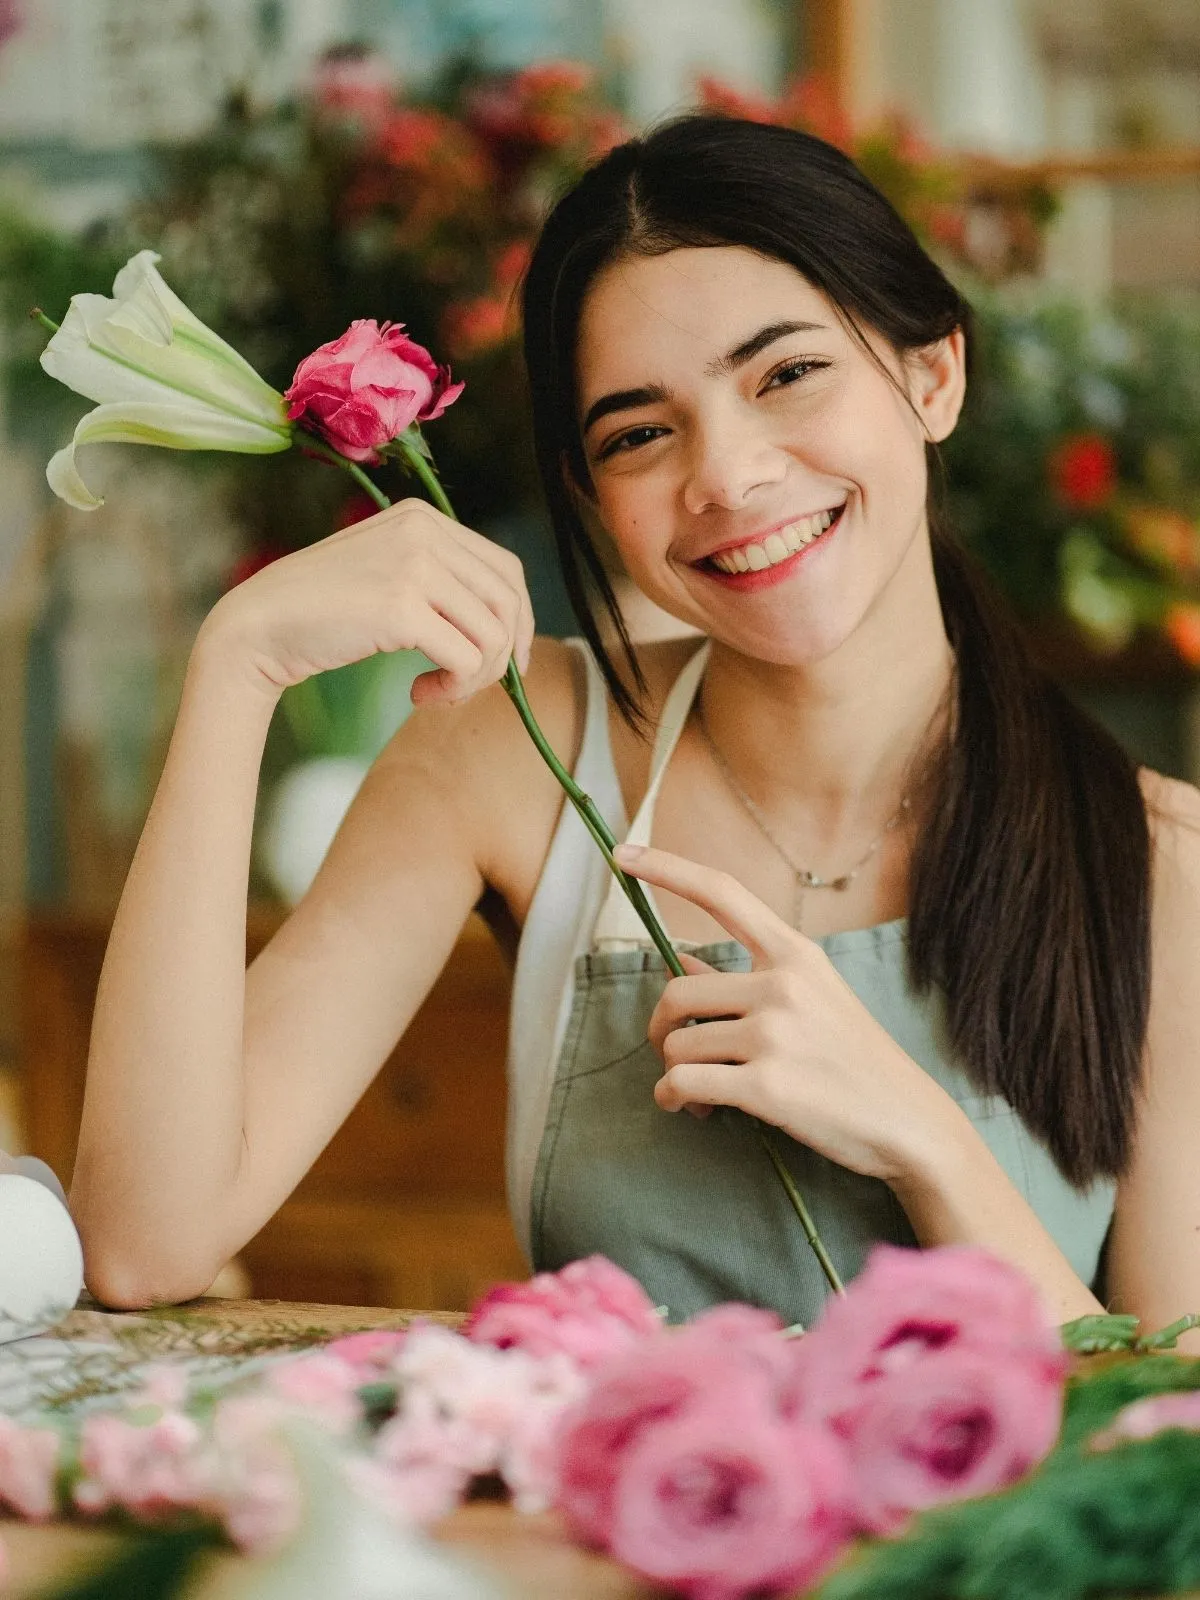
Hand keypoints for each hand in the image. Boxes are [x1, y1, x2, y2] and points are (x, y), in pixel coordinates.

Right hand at [202, 498, 534, 707]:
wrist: (259, 627)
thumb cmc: (322, 613)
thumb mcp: (388, 575)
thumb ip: (439, 583)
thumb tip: (509, 630)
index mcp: (423, 517)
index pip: (506, 570)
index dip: (517, 622)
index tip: (501, 661)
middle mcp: (424, 531)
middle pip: (509, 601)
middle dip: (503, 655)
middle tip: (467, 686)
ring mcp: (413, 565)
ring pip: (494, 634)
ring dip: (475, 678)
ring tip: (438, 692)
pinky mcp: (401, 607)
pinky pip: (466, 659)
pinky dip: (453, 688)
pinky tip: (418, 694)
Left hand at [613, 843, 962, 1185]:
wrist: (908, 1121)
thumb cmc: (855, 1060)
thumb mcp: (814, 1000)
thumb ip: (747, 980)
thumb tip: (683, 963)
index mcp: (795, 954)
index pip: (722, 894)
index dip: (667, 869)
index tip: (625, 852)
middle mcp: (783, 984)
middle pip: (677, 991)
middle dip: (661, 1029)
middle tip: (673, 1053)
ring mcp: (775, 1034)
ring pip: (678, 1045)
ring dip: (672, 1072)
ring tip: (696, 1092)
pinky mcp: (767, 1086)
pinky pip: (684, 1083)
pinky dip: (673, 1098)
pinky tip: (691, 1108)